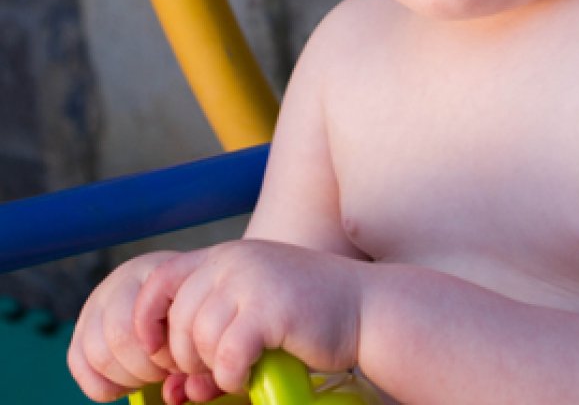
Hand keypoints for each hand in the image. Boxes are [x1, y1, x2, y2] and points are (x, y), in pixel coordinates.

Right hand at [68, 251, 180, 400]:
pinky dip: (104, 385)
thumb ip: (195, 353)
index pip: (149, 310)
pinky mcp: (81, 329)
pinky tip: (129, 381)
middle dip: (146, 367)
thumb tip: (173, 394)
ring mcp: (98, 301)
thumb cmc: (195, 315)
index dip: (164, 348)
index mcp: (159, 269)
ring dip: (126, 376)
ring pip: (98, 352)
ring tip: (150, 374)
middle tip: (166, 370)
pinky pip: (78, 364)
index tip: (178, 361)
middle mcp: (123, 279)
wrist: (175, 298)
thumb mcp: (201, 323)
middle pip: (119, 335)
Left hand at [134, 239, 364, 395]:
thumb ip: (211, 339)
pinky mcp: (271, 309)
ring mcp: (253, 281)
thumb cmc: (307, 315)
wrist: (364, 307)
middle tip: (211, 373)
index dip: (147, 318)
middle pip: (178, 319)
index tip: (155, 351)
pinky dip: (231, 377)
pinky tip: (249, 374)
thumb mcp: (252, 313)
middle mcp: (235, 260)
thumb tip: (174, 392)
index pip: (160, 278)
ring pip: (200, 340)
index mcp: (227, 255)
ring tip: (236, 371)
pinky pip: (227, 356)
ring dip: (211, 369)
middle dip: (186, 358)